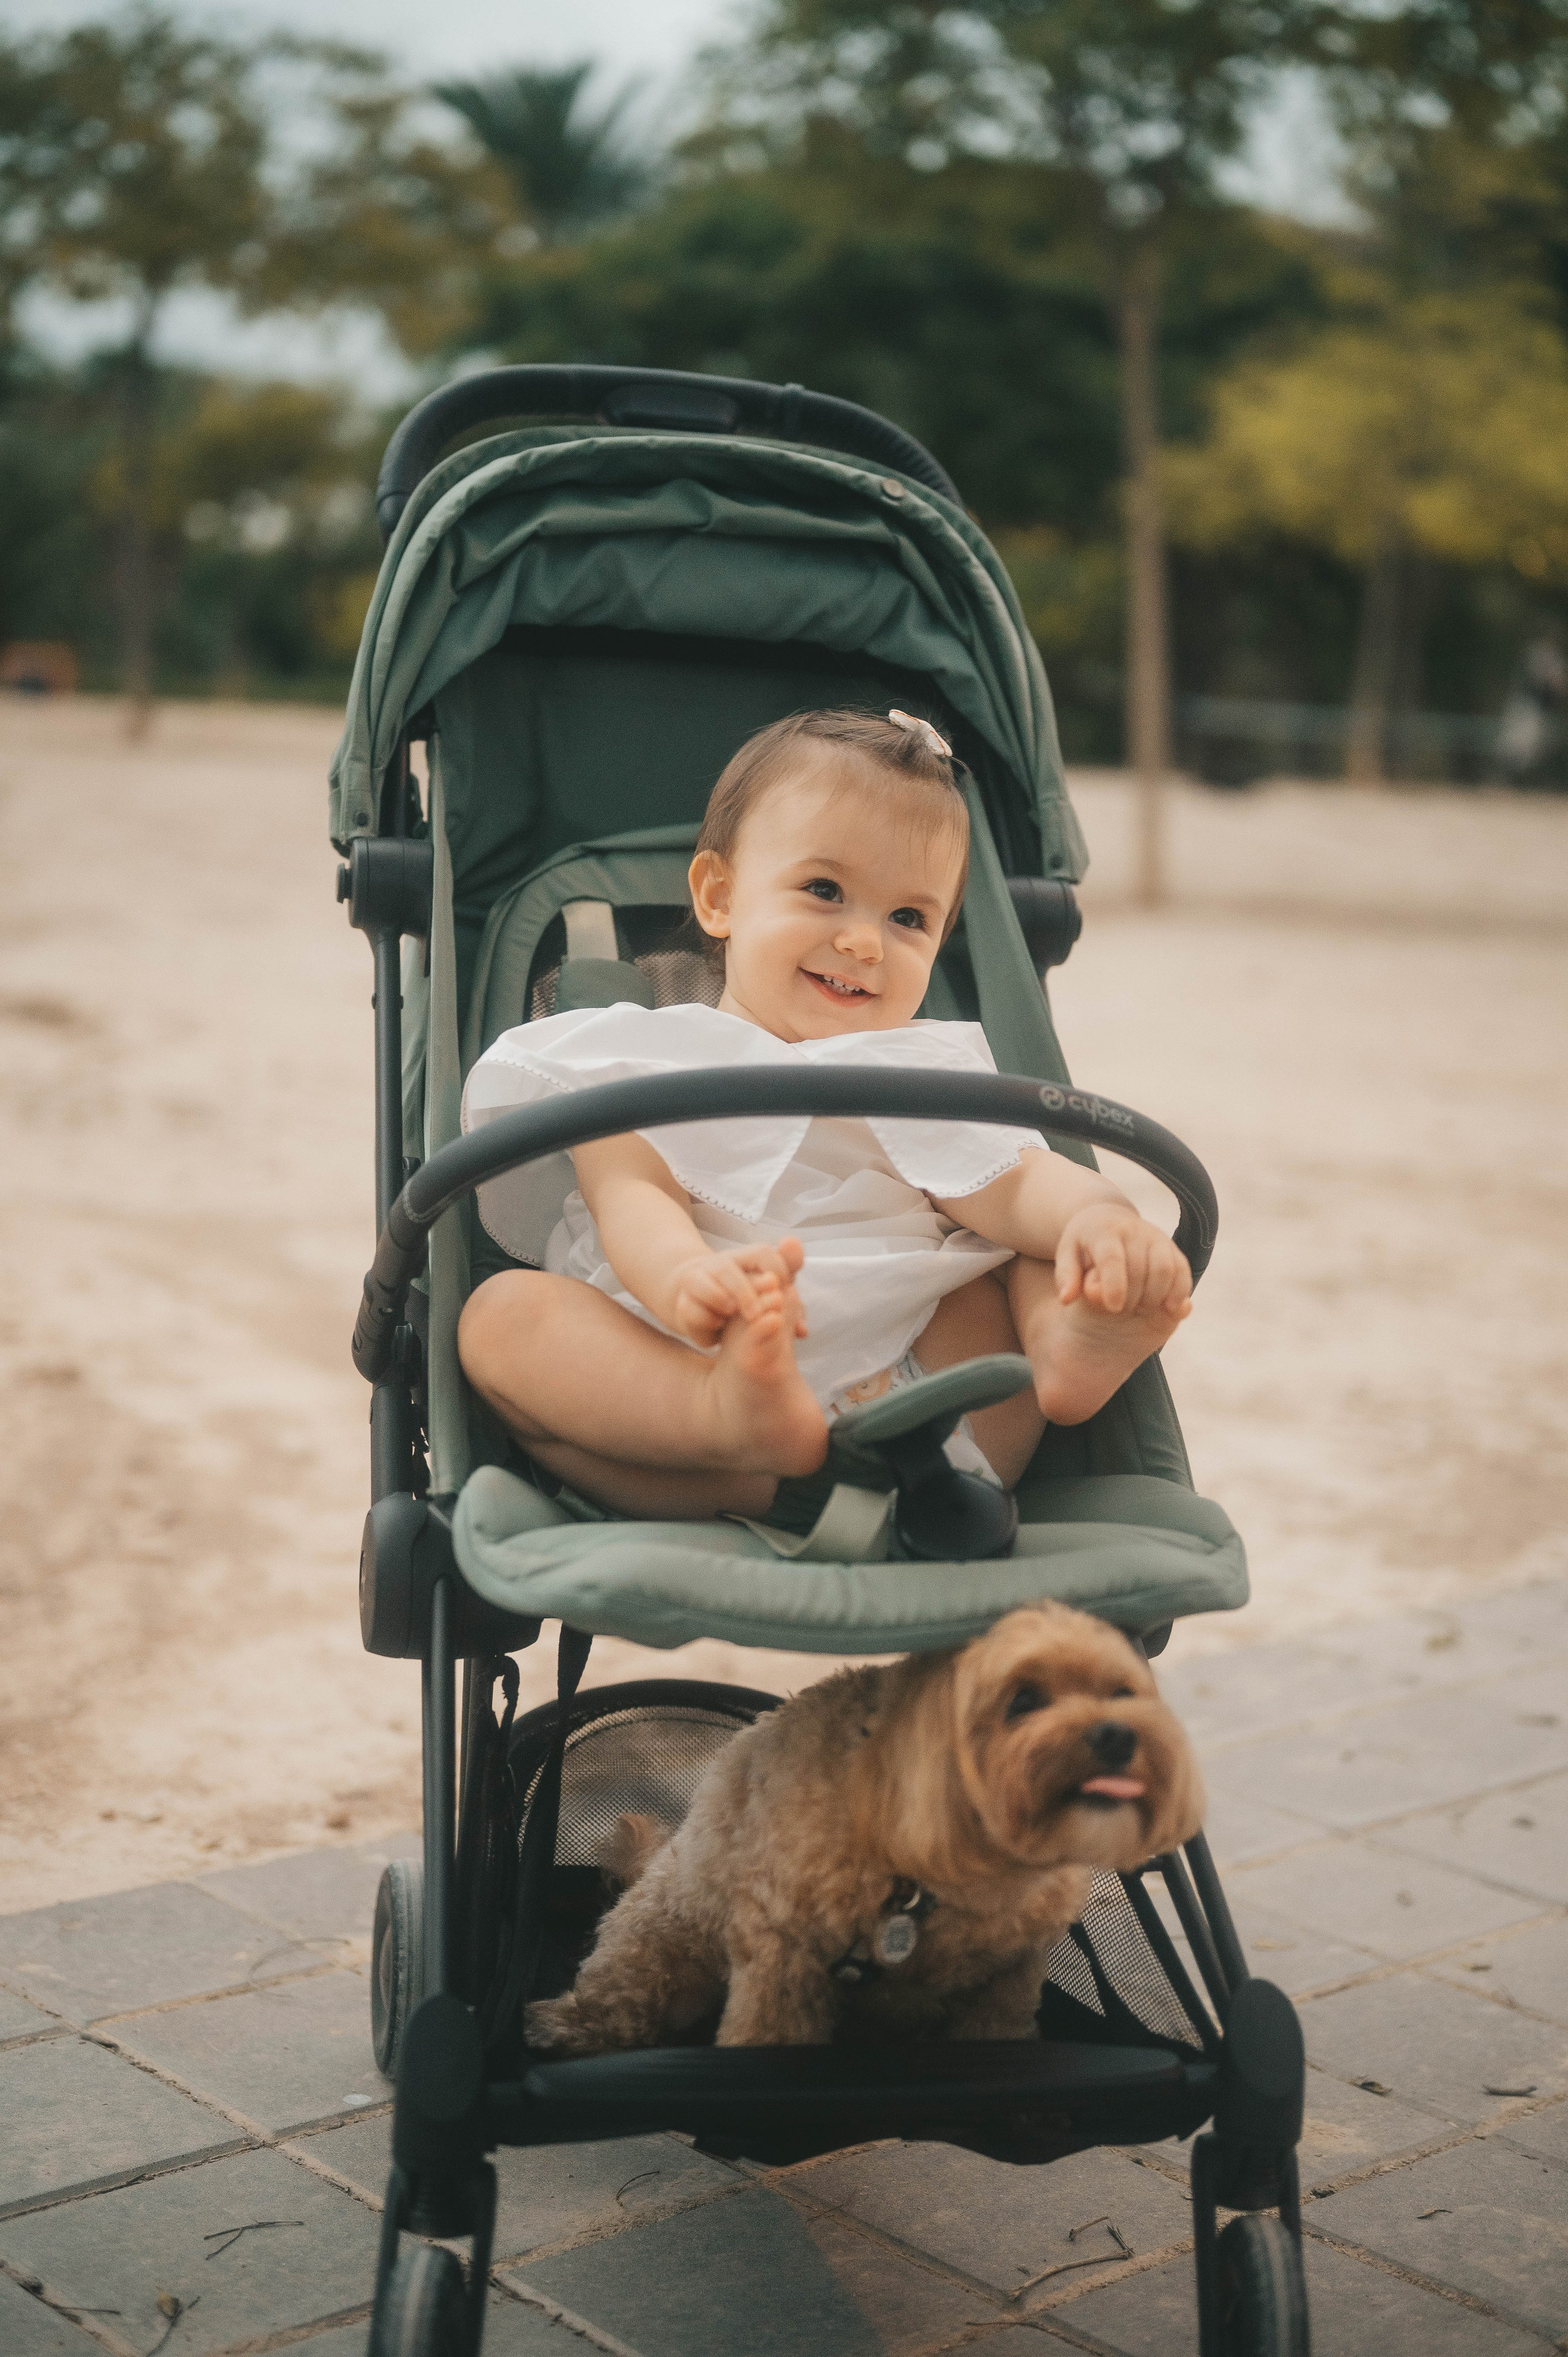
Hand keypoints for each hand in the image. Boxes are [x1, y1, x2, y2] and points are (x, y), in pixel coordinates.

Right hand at [667, 1239, 808, 1347]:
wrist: (701, 1302)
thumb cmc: (744, 1299)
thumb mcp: (770, 1300)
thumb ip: (791, 1314)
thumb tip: (804, 1331)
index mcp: (746, 1258)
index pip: (762, 1253)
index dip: (777, 1271)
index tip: (784, 1293)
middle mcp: (719, 1264)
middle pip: (728, 1268)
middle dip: (745, 1292)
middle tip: (757, 1315)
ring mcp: (697, 1281)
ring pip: (702, 1282)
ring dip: (719, 1299)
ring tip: (731, 1313)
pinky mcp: (682, 1302)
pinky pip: (689, 1308)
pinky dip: (703, 1318)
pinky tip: (717, 1327)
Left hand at [1055, 1204, 1190, 1319]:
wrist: (1108, 1218)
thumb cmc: (1084, 1244)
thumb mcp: (1067, 1255)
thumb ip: (1066, 1277)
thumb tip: (1067, 1299)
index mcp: (1104, 1230)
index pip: (1112, 1257)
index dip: (1114, 1284)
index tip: (1113, 1307)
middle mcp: (1133, 1230)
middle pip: (1140, 1268)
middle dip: (1133, 1296)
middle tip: (1121, 1311)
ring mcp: (1156, 1237)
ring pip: (1165, 1268)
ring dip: (1156, 1296)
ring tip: (1141, 1309)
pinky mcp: (1172, 1247)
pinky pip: (1182, 1270)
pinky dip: (1179, 1291)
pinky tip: (1169, 1308)